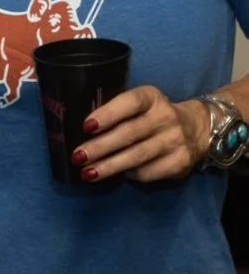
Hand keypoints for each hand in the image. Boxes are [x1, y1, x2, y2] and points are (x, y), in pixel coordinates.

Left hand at [72, 85, 207, 182]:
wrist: (196, 128)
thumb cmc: (151, 115)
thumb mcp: (140, 105)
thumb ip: (117, 112)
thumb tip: (83, 132)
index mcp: (151, 97)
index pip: (130, 103)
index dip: (108, 114)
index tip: (86, 126)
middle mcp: (166, 117)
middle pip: (129, 133)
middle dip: (100, 147)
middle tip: (77, 157)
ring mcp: (176, 140)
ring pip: (138, 155)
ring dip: (110, 166)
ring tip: (87, 173)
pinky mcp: (181, 162)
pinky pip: (149, 171)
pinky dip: (129, 175)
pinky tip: (116, 176)